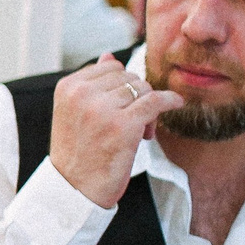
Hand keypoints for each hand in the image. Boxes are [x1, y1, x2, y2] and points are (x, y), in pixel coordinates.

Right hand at [48, 55, 182, 208]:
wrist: (75, 188)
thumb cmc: (78, 151)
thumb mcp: (74, 112)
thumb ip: (92, 83)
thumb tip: (109, 56)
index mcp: (67, 87)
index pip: (110, 67)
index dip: (121, 85)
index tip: (121, 106)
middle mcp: (82, 94)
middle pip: (128, 77)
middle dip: (136, 96)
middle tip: (133, 122)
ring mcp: (103, 109)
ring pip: (143, 89)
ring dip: (148, 107)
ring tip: (140, 131)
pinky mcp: (124, 125)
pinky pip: (156, 101)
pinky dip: (170, 100)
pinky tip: (176, 103)